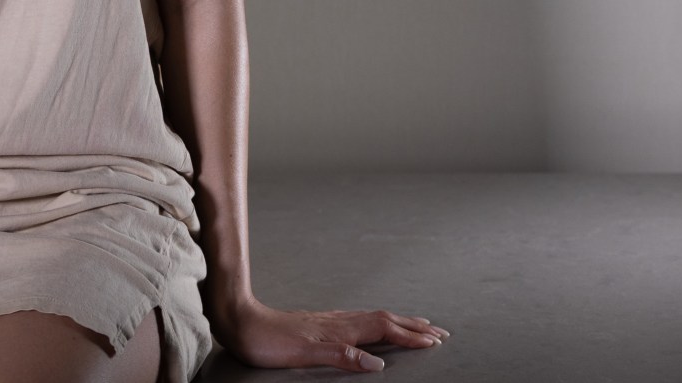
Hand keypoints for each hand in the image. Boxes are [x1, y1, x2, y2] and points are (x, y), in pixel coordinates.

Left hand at [215, 298, 447, 372]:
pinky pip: (362, 319)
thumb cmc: (269, 341)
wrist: (241, 321)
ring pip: (375, 317)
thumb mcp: (304, 353)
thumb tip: (377, 364)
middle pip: (386, 320)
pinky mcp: (322, 322)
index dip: (411, 337)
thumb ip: (342, 356)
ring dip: (401, 322)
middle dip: (415, 326)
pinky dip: (380, 322)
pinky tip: (376, 326)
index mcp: (341, 329)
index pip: (385, 330)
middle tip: (440, 332)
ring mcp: (332, 319)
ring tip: (418, 325)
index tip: (435, 342)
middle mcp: (340, 320)